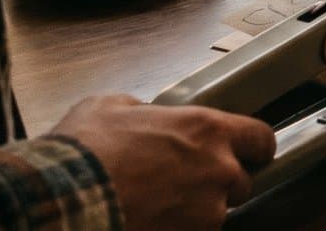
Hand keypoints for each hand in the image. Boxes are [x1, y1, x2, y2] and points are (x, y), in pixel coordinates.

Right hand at [53, 96, 274, 230]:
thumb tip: (140, 113)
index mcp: (207, 129)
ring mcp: (206, 211)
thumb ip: (142, 109)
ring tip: (159, 206)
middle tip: (184, 183)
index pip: (260, 139)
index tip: (247, 153)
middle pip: (241, 182)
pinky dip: (177, 229)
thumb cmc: (85, 152)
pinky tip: (150, 221)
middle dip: (219, 184)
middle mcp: (218, 169)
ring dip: (196, 211)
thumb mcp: (111, 107)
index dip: (253, 148)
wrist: (64, 199)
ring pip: (216, 214)